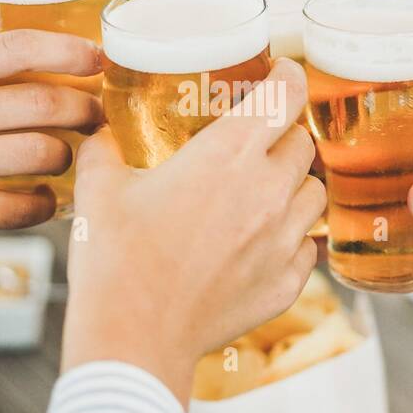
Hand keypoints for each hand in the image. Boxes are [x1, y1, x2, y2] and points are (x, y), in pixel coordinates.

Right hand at [0, 30, 102, 281]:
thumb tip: (35, 48)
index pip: (20, 47)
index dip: (71, 51)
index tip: (101, 58)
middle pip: (47, 103)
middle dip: (87, 112)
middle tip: (98, 117)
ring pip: (46, 153)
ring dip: (70, 157)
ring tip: (69, 157)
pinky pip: (27, 207)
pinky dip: (46, 203)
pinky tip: (42, 196)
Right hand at [61, 59, 325, 405]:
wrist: (133, 337)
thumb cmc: (115, 260)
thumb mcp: (99, 188)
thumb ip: (105, 148)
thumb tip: (101, 132)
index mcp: (228, 153)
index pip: (287, 93)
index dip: (289, 77)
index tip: (282, 74)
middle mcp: (268, 189)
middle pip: (303, 142)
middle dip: (283, 134)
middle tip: (258, 140)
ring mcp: (283, 239)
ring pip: (314, 192)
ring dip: (294, 184)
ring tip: (263, 191)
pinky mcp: (286, 282)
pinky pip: (308, 246)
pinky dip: (291, 238)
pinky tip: (261, 242)